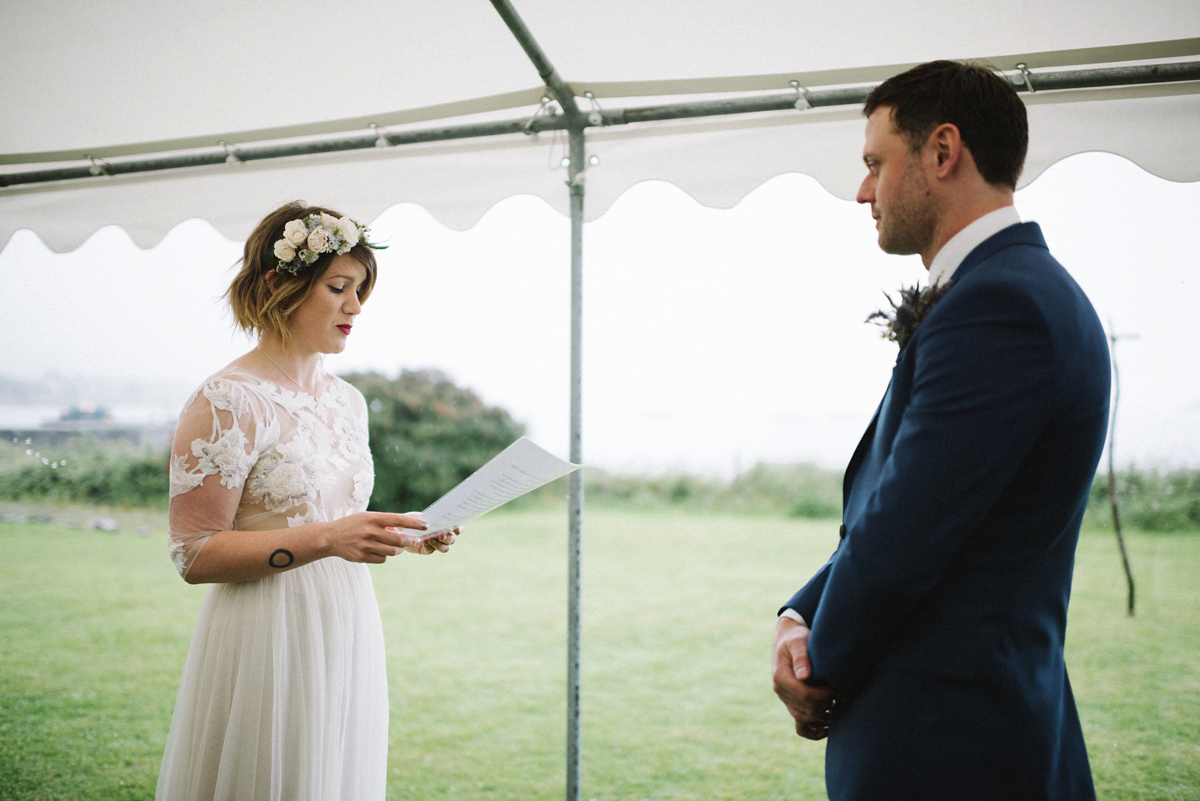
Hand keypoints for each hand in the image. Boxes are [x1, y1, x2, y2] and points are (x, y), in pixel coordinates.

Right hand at [324, 511, 426, 563]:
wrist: (330, 537)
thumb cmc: (353, 525)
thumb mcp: (367, 517)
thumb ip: (384, 523)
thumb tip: (405, 529)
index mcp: (372, 518)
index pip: (398, 520)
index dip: (414, 523)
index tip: (425, 525)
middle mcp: (369, 531)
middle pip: (398, 540)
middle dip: (411, 541)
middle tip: (415, 540)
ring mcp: (365, 545)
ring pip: (392, 552)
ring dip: (399, 550)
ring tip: (399, 548)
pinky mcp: (361, 557)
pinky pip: (382, 559)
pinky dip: (385, 556)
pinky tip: (382, 552)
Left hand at [397, 514, 460, 554]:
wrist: (399, 528)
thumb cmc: (412, 519)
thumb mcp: (420, 516)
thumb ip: (429, 520)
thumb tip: (435, 523)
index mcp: (443, 525)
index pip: (456, 527)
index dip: (459, 529)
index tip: (456, 530)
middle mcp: (442, 535)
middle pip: (452, 540)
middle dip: (448, 538)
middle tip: (441, 535)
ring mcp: (435, 544)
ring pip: (445, 548)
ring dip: (440, 544)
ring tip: (431, 539)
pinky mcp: (427, 550)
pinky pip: (431, 550)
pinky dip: (429, 546)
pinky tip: (423, 541)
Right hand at [773, 616, 836, 739]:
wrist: (788, 639)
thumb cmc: (796, 638)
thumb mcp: (798, 642)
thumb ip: (801, 657)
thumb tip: (804, 677)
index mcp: (781, 678)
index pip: (806, 696)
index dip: (824, 695)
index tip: (837, 686)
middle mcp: (780, 691)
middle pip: (806, 710)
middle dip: (826, 705)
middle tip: (840, 693)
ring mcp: (786, 700)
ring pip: (804, 720)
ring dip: (822, 717)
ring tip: (837, 705)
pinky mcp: (792, 704)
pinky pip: (801, 727)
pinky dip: (815, 730)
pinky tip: (830, 725)